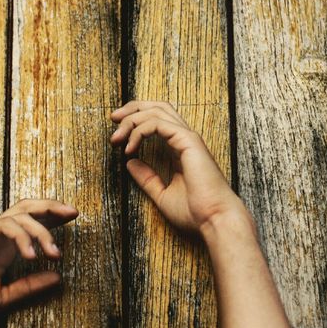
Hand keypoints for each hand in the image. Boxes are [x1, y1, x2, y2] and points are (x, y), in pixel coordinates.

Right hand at [0, 199, 77, 327]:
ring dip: (42, 232)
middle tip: (73, 212)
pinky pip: (3, 226)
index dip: (53, 217)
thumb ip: (30, 286)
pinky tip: (31, 255)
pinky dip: (21, 237)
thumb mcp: (5, 297)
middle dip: (52, 207)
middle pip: (28, 208)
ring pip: (20, 216)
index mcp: (4, 247)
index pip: (32, 223)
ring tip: (54, 254)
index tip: (74, 217)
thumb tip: (59, 277)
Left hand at [110, 101, 248, 233]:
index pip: (157, 120)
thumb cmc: (195, 213)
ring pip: (156, 111)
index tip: (116, 134)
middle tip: (113, 119)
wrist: (213, 220)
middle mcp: (185, 139)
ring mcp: (188, 138)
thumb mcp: (162, 194)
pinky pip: (157, 123)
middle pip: (157, 107)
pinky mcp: (188, 141)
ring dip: (131, 120)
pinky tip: (129, 148)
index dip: (135, 120)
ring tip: (116, 138)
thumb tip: (129, 163)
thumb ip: (147, 178)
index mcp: (180, 148)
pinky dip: (139, 131)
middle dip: (132, 109)